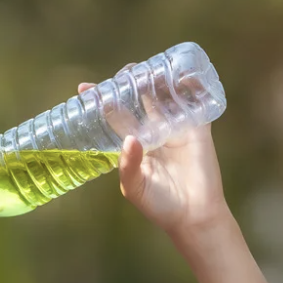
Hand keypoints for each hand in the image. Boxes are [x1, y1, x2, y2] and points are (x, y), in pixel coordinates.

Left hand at [78, 81, 231, 237]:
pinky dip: (191, 86)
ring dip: (157, 80)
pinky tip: (183, 73)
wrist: (193, 216)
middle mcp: (152, 133)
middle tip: (126, 72)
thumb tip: (130, 139)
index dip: (101, 101)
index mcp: (133, 144)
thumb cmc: (159, 205)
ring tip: (149, 67)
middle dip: (131, 83)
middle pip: (139, 100)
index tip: (84, 87)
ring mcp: (175, 129)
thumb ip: (128, 165)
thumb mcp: (134, 187)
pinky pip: (195, 103)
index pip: (114, 116)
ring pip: (164, 97)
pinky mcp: (198, 129)